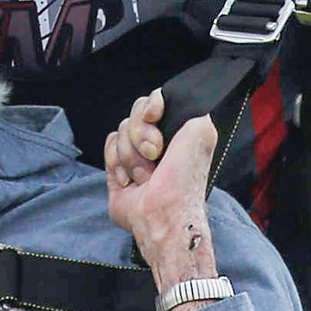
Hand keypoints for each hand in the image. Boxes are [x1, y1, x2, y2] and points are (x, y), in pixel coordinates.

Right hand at [104, 93, 221, 289]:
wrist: (161, 214)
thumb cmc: (183, 179)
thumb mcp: (201, 132)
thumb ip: (194, 106)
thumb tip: (178, 96)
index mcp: (178, 129)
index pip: (156, 99)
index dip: (151, 106)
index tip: (154, 117)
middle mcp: (158, 139)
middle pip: (135, 112)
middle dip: (141, 134)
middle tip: (154, 153)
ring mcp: (136, 153)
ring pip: (121, 131)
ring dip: (132, 156)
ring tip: (145, 177)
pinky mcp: (117, 167)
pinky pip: (109, 146)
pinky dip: (117, 163)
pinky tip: (130, 181)